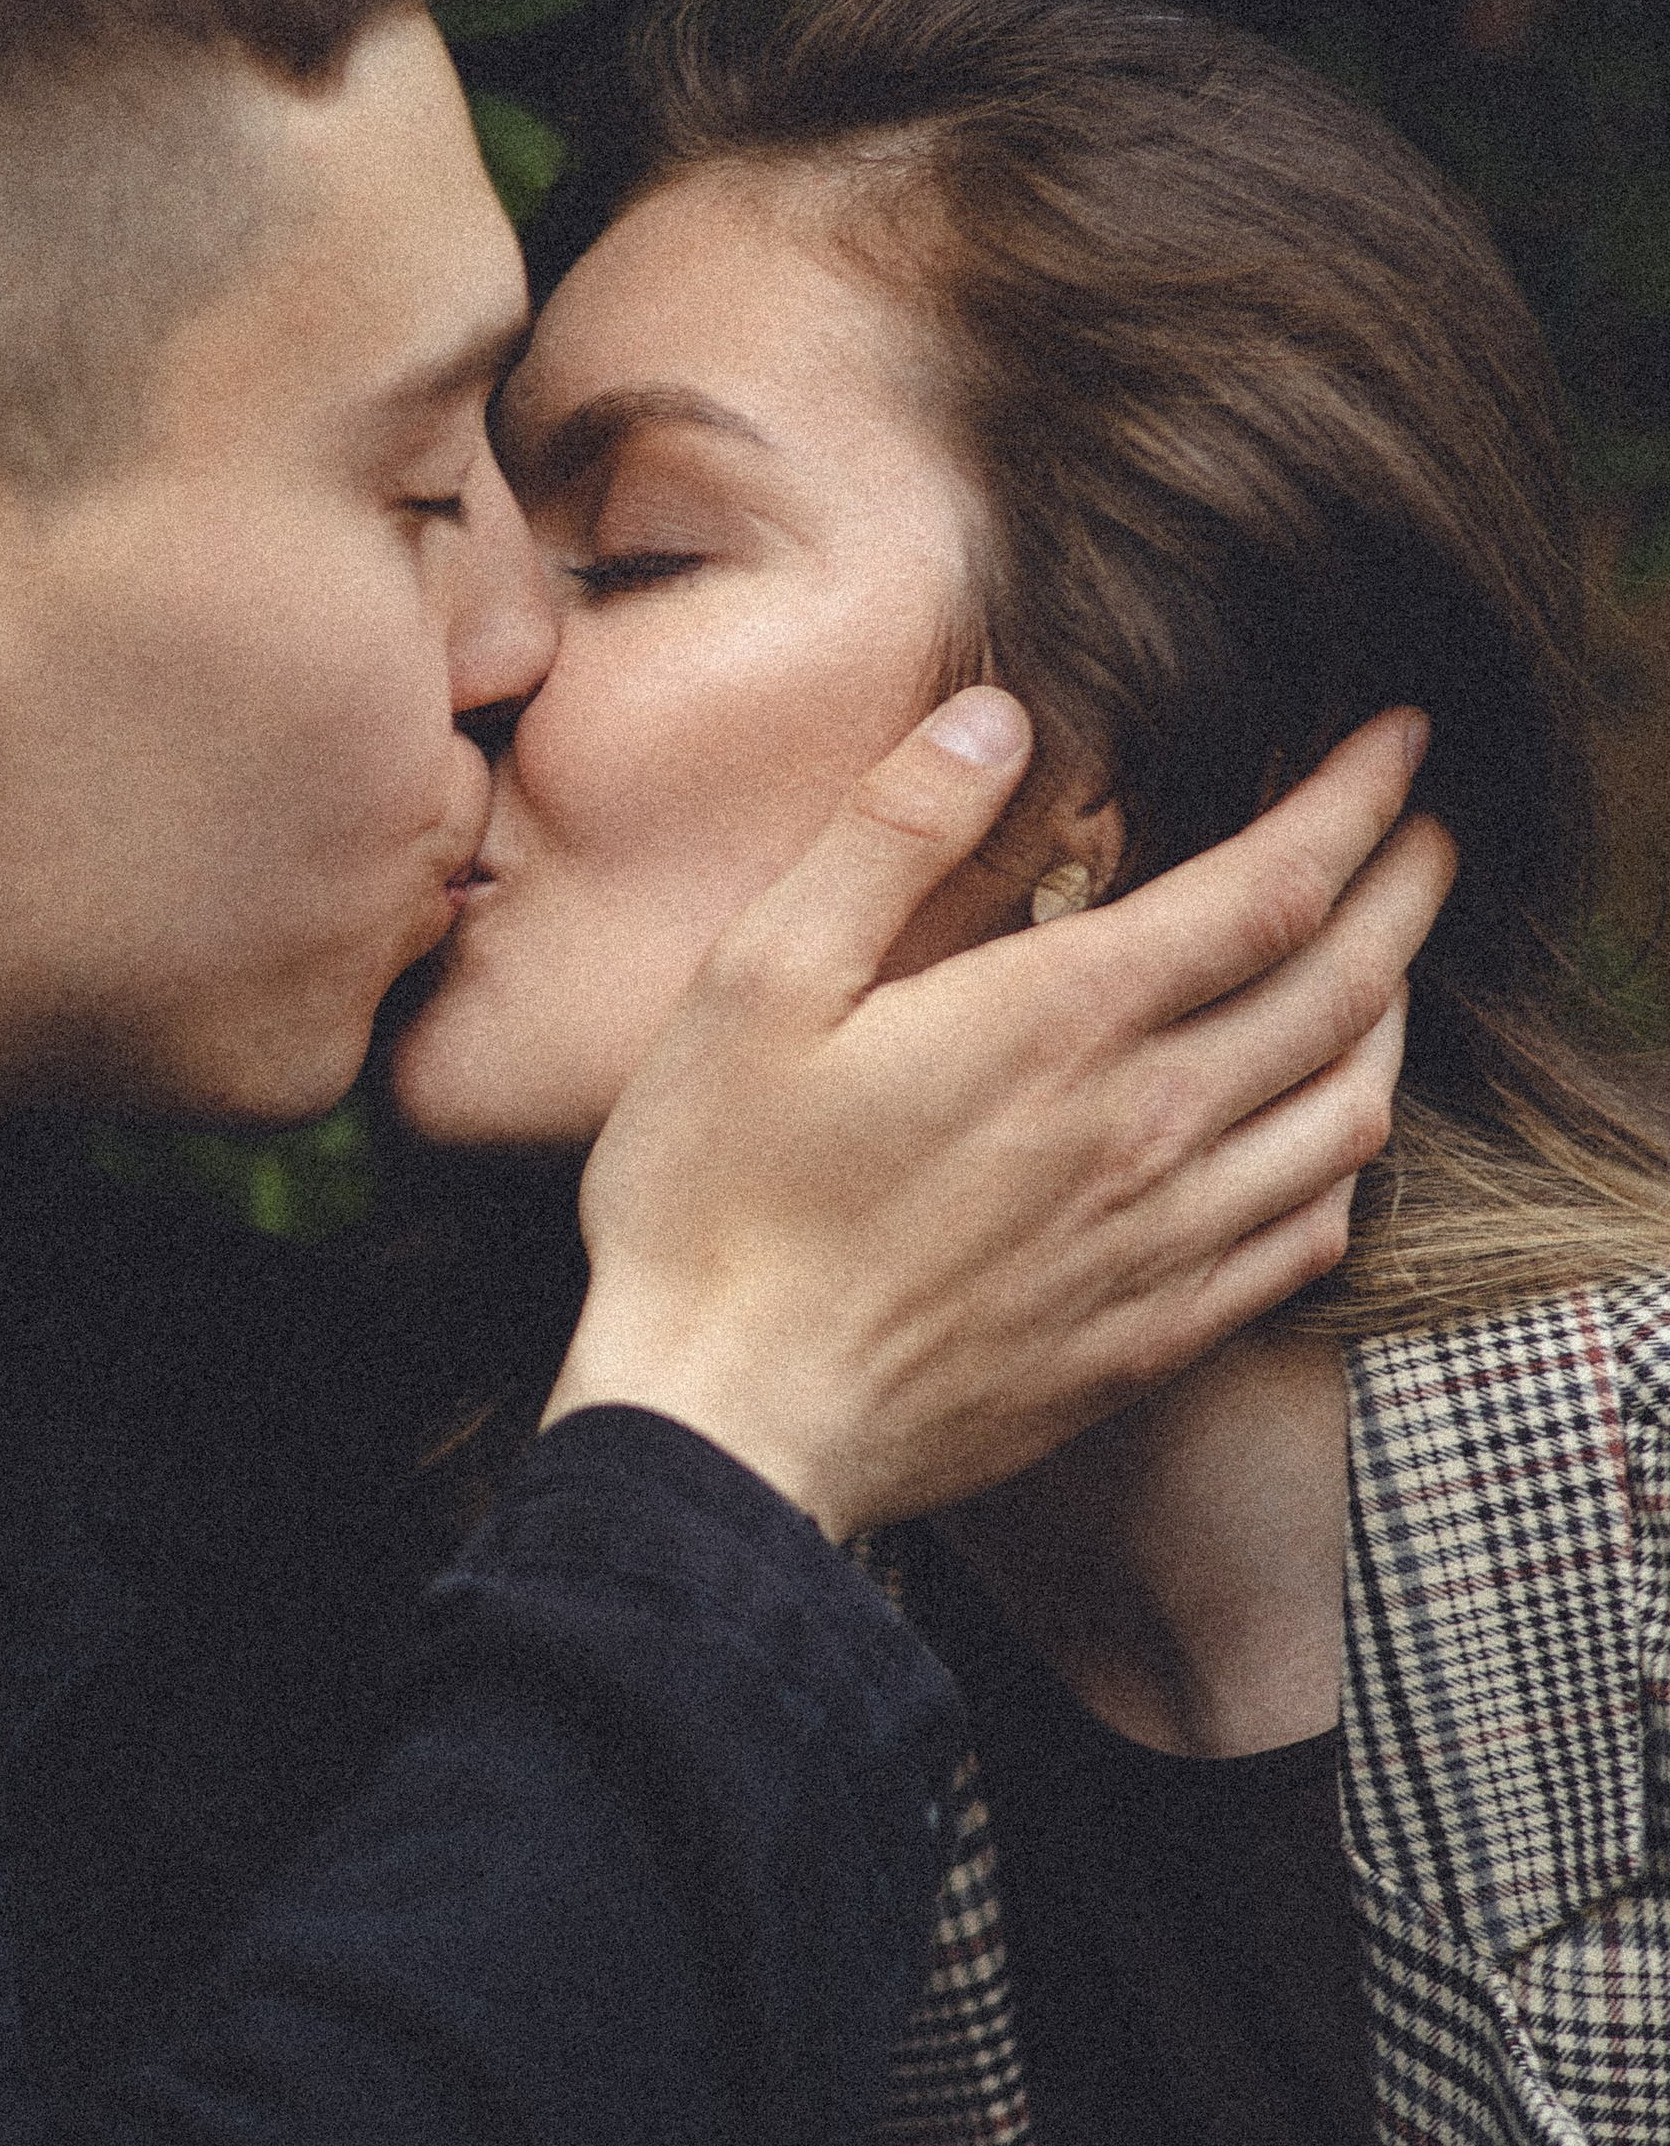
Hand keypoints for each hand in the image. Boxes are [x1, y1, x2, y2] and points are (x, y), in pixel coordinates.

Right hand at [548, 692, 1452, 1539]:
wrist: (724, 1424)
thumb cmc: (713, 1195)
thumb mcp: (759, 977)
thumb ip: (890, 837)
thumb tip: (1000, 720)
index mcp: (1060, 1022)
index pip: (1273, 886)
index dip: (1356, 801)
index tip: (1396, 737)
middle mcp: (1145, 1130)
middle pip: (1345, 989)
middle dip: (1408, 889)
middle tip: (1432, 830)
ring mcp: (1160, 1244)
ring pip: (1352, 1115)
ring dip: (1393, 1019)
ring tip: (1389, 965)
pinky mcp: (1150, 1338)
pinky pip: (1309, 1237)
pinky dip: (1347, 1162)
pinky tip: (1326, 1137)